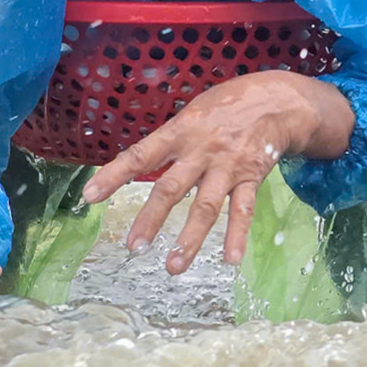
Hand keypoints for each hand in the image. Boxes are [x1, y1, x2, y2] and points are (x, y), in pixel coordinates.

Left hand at [81, 71, 352, 274]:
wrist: (276, 100)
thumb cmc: (226, 106)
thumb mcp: (192, 113)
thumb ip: (170, 142)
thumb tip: (140, 166)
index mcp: (180, 132)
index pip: (140, 155)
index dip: (114, 175)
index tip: (90, 196)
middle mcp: (201, 151)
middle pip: (171, 188)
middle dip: (151, 219)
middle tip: (133, 247)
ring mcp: (227, 167)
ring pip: (206, 207)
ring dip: (190, 239)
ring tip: (173, 266)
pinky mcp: (252, 177)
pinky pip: (243, 210)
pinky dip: (237, 236)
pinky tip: (230, 260)